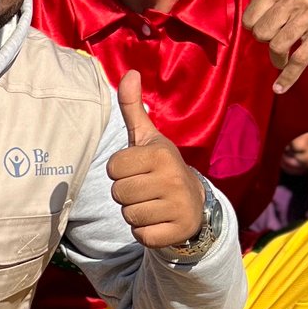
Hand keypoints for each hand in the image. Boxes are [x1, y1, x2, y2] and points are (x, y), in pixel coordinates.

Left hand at [107, 71, 205, 247]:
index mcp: (160, 154)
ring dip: (135, 213)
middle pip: (118, 193)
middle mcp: (172, 178)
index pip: (113, 168)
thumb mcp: (147, 138)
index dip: (121, 171)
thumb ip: (133, 107)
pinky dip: (145, 232)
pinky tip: (160, 221)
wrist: (194, 204)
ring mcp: (177, 207)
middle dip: (126, 193)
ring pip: (128, 216)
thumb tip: (129, 72)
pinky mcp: (176, 232)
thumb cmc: (161, 168)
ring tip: (153, 203)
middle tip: (147, 189)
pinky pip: (141, 236)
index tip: (139, 170)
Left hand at [237, 0, 307, 96]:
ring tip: (282, 58)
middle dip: (266, 43)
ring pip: (278, 46)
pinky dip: (287, 77)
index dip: (254, 29)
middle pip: (262, 33)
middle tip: (277, 41)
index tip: (265, 27)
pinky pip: (299, 59)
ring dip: (277, 60)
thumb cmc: (301, 5)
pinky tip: (279, 87)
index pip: (249, 18)